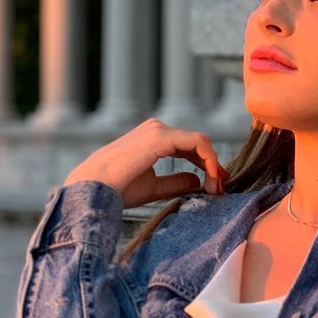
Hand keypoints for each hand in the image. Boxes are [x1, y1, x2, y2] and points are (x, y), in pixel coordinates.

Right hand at [62, 118, 228, 207]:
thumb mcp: (153, 186)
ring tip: (218, 187)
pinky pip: (198, 143)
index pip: (188, 146)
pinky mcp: (162, 137)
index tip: (216, 185)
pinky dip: (210, 160)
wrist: (95, 187)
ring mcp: (159, 130)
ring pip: (200, 142)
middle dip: (213, 166)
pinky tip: (213, 177)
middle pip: (196, 144)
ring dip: (213, 165)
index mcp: (153, 138)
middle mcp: (156, 129)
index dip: (206, 165)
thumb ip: (175, 182)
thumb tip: (198, 180)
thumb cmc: (117, 187)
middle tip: (221, 188)